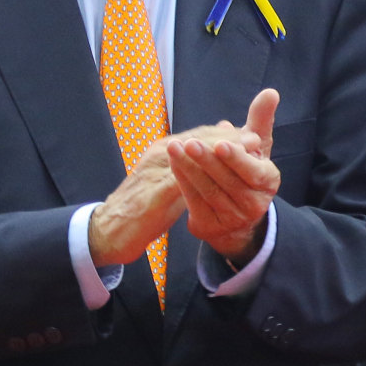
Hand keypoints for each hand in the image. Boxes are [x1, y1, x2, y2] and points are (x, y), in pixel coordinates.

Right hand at [86, 100, 276, 267]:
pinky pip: (177, 182)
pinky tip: (219, 179)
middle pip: (197, 139)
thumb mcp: (172, 184)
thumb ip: (192, 169)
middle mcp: (158, 155)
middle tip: (255, 138)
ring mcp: (153, 172)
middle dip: (228, 138)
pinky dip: (200, 176)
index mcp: (164, 151)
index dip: (227, 135)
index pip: (200, 135)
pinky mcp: (150, 194)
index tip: (253, 134)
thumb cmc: (144, 206)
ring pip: (189, 155)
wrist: (110, 230)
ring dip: (217, 152)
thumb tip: (215, 158)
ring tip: (244, 152)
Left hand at [170, 89, 281, 264]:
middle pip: (228, 181)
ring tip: (174, 148)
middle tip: (189, 143)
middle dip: (207, 161)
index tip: (221, 143)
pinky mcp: (210, 226)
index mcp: (268, 182)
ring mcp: (233, 219)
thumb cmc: (246, 171)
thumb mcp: (257, 147)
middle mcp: (255, 204)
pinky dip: (183, 182)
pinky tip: (173, 164)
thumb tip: (270, 92)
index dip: (237, 158)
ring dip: (190, 169)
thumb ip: (260, 120)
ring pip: (209, 191)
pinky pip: (194, 202)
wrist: (237, 214)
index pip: (254, 171)